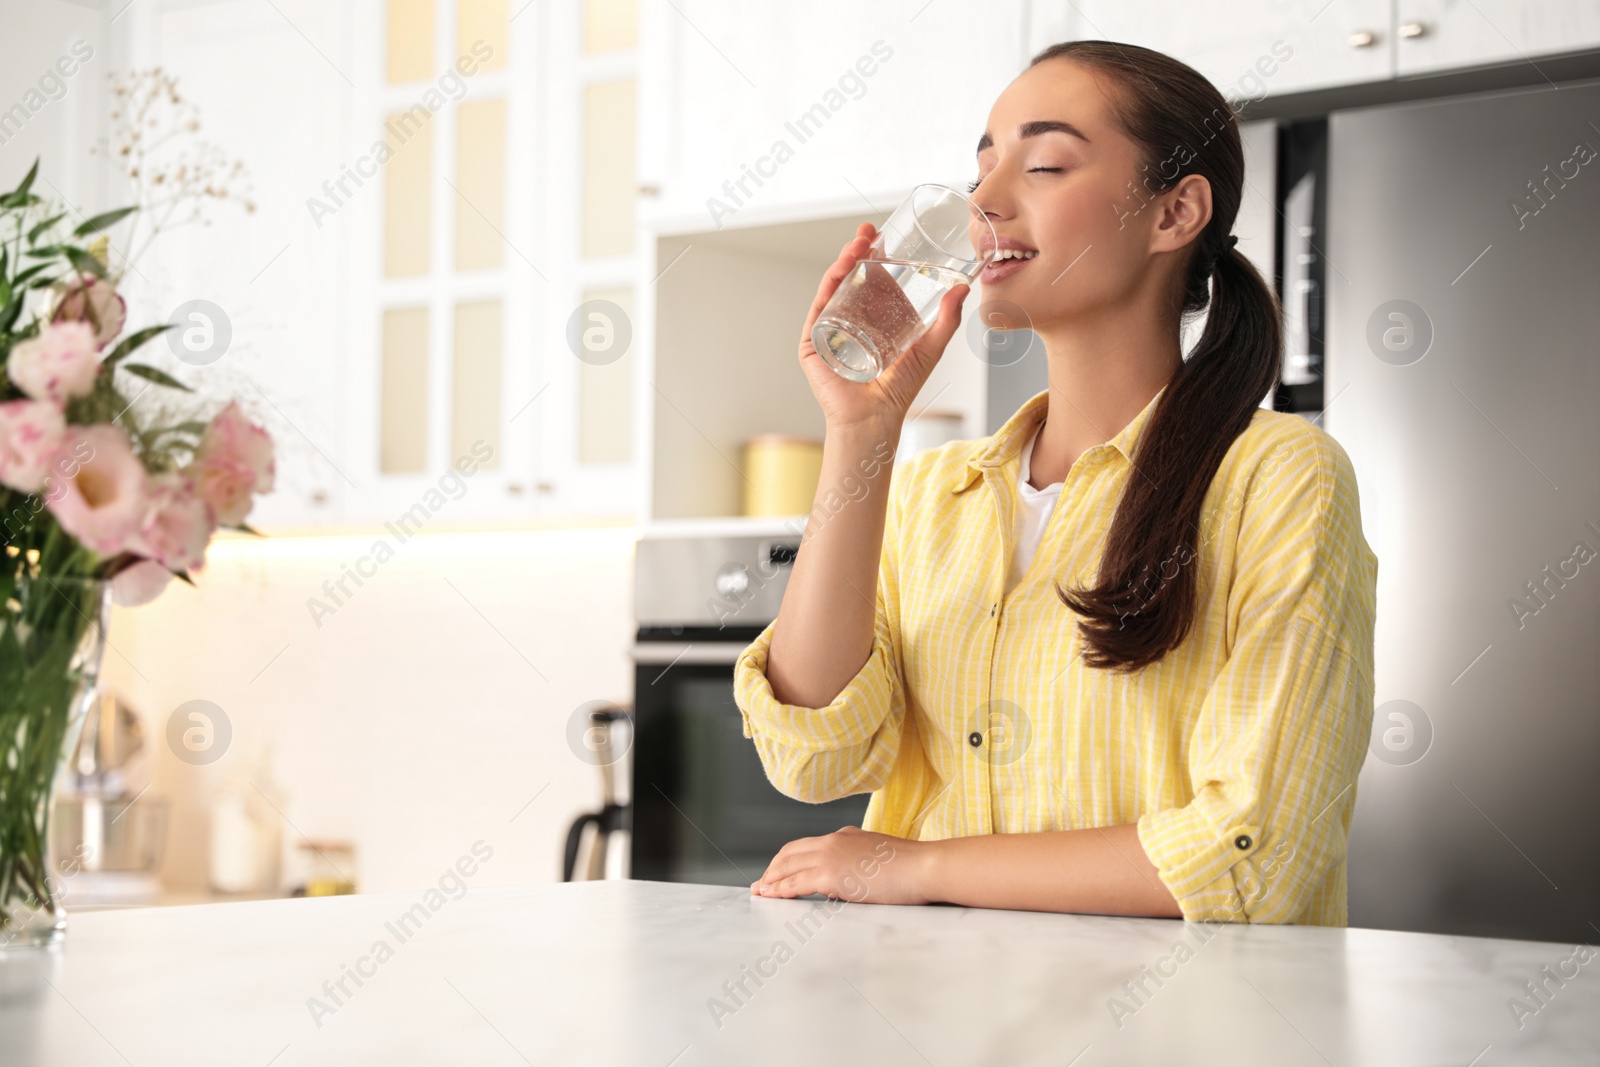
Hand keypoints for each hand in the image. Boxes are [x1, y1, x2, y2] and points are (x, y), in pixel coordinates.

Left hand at [750, 826, 930, 904]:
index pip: (807, 846)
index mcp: (845, 836)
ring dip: (772, 879)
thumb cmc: (911, 869)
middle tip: (762, 883)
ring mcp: (831, 854)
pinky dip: (780, 889)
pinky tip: (771, 896)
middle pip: (790, 852)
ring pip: (789, 866)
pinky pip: (796, 882)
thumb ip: (857, 867)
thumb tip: (843, 886)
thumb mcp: (878, 861)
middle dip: (773, 868)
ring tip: (761, 891)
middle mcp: (834, 840)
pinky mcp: (831, 873)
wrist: (924, 867)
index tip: (778, 871)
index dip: (788, 859)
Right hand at [798, 222, 971, 435]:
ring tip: (858, 242)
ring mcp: (830, 329)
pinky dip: (829, 283)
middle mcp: (850, 320)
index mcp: (874, 320)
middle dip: (858, 250)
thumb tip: (963, 288)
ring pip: (835, 286)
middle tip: (870, 231)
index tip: (885, 236)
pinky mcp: (814, 341)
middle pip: (851, 277)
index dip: (877, 257)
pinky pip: (820, 305)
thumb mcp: (929, 348)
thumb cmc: (900, 390)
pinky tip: (840, 267)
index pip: (872, 281)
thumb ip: (947, 320)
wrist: (875, 417)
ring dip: (844, 260)